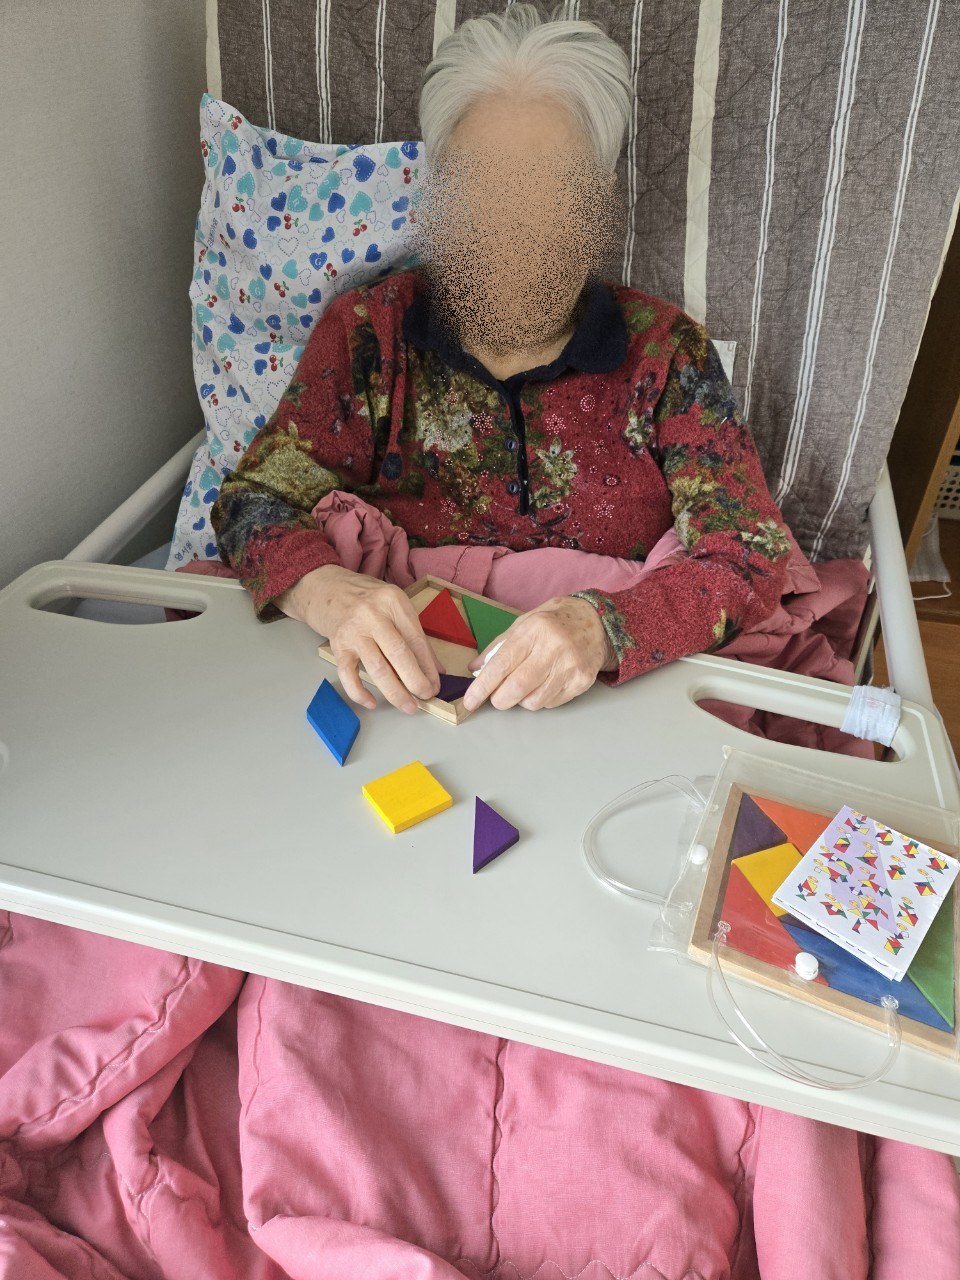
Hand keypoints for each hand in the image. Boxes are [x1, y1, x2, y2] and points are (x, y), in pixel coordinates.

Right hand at [275, 565, 441, 713]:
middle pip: (398, 653)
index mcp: (393, 602)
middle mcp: (372, 615)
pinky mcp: (337, 646)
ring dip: (394, 691)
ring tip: (408, 706)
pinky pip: (348, 675)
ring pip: (376, 668)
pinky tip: (372, 703)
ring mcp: (353, 632)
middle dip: (415, 681)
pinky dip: (359, 692)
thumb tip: (434, 669)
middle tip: (425, 697)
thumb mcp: (394, 605)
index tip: (436, 685)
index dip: (428, 666)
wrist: (326, 588)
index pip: (416, 639)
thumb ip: (413, 634)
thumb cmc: (366, 598)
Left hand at [461, 596, 615, 711]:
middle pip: (517, 688)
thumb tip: (475, 671)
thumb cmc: (553, 623)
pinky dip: (541, 699)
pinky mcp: (582, 681)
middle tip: (498, 697)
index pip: (502, 664)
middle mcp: (554, 648)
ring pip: (534, 701)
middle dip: (500, 699)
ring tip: (525, 686)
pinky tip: (544, 684)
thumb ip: (497, 648)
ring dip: (521, 700)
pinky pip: (551, 703)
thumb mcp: (522, 625)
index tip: (471, 701)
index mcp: (534, 631)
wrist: (594, 622)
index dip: (483, 687)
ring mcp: (571, 666)